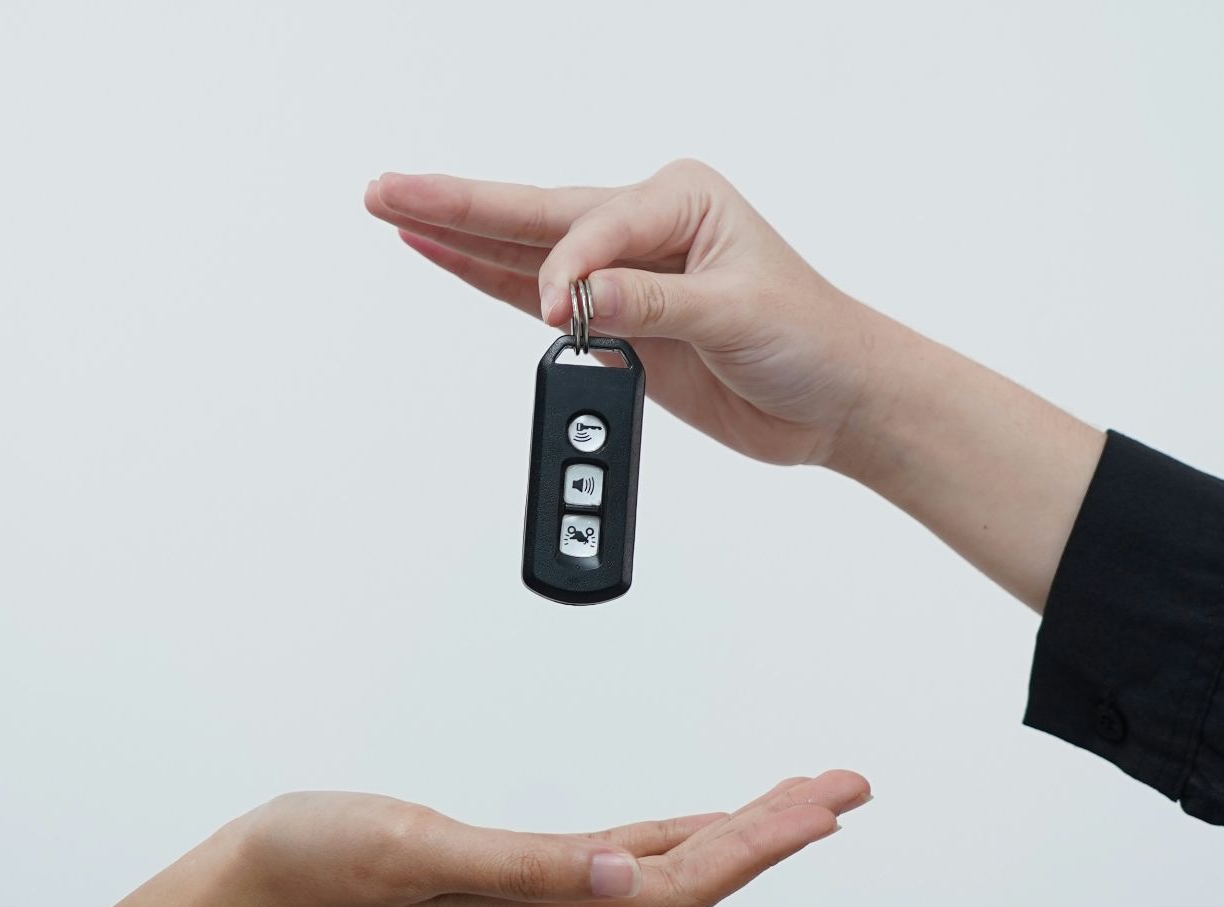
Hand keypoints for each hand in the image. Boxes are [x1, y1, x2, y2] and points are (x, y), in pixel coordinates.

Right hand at [366, 160, 880, 466]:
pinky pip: (532, 297)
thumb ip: (655, 304)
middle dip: (459, 205)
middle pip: (534, 216)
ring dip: (457, 235)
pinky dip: (483, 278)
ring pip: (521, 250)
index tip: (564, 314)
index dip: (567, 270)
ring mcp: (623, 274)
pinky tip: (438, 254)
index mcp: (681, 199)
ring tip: (391, 209)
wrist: (836, 399)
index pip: (594, 225)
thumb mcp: (738, 315)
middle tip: (386, 190)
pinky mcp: (614, 323)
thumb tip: (584, 297)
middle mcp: (645, 226)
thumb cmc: (812, 338)